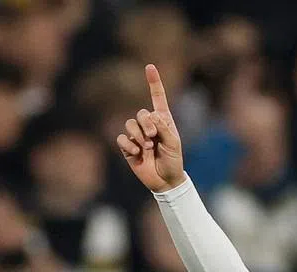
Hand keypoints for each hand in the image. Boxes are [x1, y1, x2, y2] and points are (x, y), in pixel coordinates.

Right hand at [117, 64, 185, 192]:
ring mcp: (137, 135)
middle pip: (141, 112)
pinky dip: (129, 144)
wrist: (165, 180)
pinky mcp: (127, 147)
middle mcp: (149, 125)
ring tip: (146, 147)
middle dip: (146, 124)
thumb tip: (151, 116)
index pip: (157, 98)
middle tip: (153, 137)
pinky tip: (137, 152)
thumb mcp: (174, 143)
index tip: (150, 66)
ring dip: (138, 135)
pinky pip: (121, 138)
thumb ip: (164, 127)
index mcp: (163, 121)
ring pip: (129, 124)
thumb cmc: (173, 161)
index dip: (153, 82)